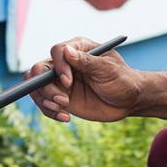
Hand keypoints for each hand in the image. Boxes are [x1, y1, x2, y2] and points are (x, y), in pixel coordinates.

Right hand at [25, 37, 141, 122]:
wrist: (128, 100)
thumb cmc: (122, 79)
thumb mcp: (108, 70)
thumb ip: (87, 62)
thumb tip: (66, 51)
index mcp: (78, 49)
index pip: (57, 51)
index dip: (59, 66)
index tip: (68, 82)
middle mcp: (65, 63)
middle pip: (40, 69)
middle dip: (45, 86)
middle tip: (63, 101)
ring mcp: (60, 81)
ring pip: (37, 87)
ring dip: (45, 100)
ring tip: (64, 110)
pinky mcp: (61, 97)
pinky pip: (44, 103)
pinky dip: (50, 112)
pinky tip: (66, 118)